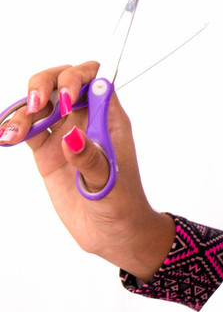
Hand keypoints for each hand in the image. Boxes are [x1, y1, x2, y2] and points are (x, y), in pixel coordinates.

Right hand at [7, 62, 173, 280]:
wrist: (112, 233)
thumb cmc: (122, 203)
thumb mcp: (109, 181)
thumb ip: (89, 158)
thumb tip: (70, 135)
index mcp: (109, 120)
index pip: (95, 80)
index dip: (76, 78)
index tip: (63, 100)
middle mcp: (86, 121)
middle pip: (63, 81)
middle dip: (45, 83)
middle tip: (35, 104)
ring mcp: (65, 135)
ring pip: (41, 103)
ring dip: (23, 109)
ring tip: (15, 133)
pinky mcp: (47, 153)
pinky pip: (27, 130)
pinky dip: (13, 128)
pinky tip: (6, 136)